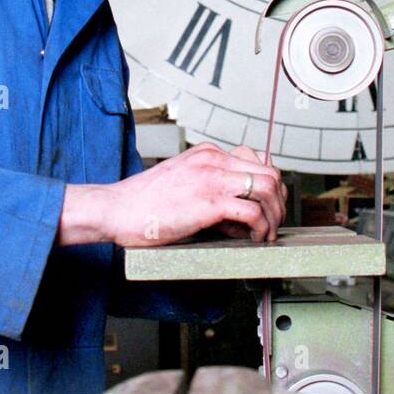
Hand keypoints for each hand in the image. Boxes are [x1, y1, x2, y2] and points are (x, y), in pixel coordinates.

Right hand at [91, 142, 286, 246]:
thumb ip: (210, 188)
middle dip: (278, 202)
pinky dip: (260, 228)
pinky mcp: (209, 202)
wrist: (116, 210)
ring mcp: (212, 179)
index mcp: (207, 153)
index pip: (257, 161)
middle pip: (269, 172)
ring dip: (273, 215)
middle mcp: (213, 160)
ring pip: (267, 188)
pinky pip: (253, 212)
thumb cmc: (143, 203)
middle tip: (272, 224)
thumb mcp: (182, 182)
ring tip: (264, 234)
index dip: (269, 187)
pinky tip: (253, 239)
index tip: (267, 208)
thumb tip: (238, 214)